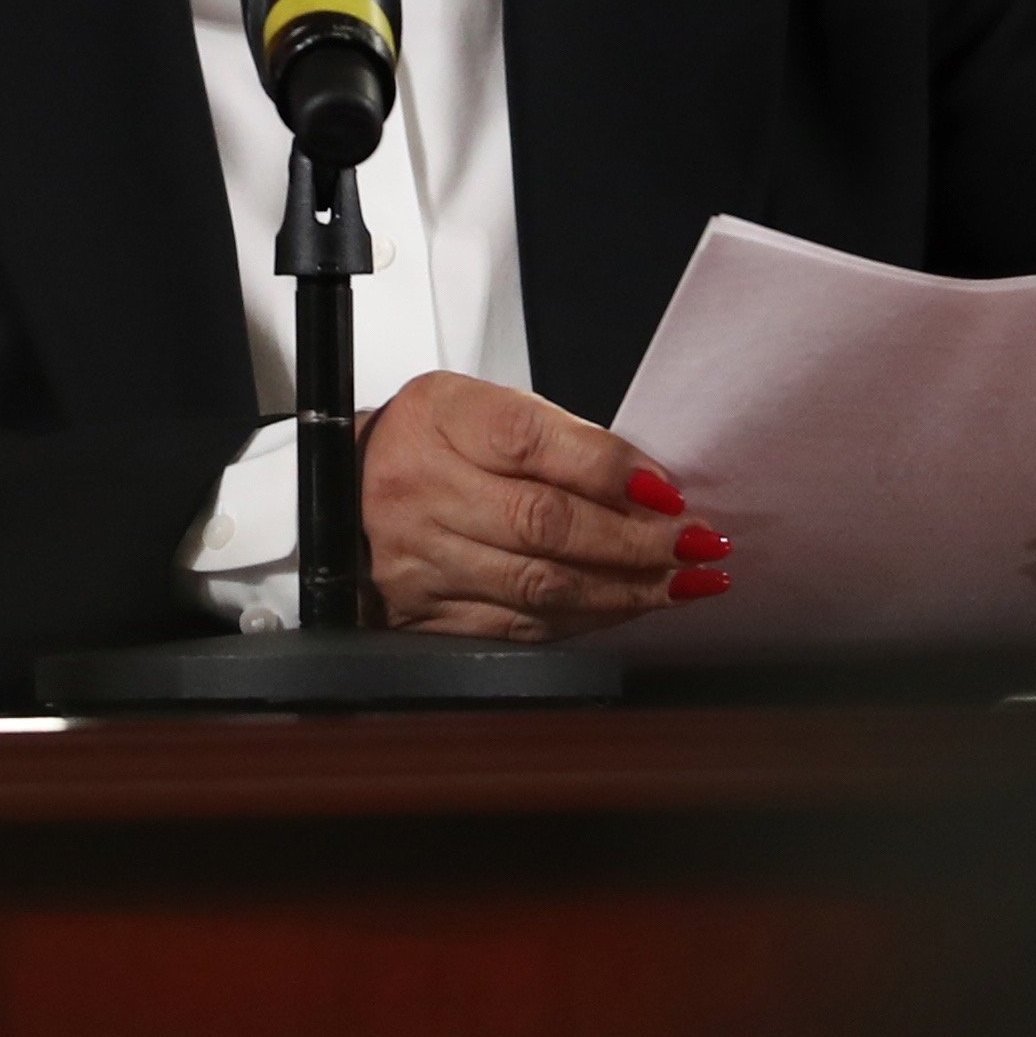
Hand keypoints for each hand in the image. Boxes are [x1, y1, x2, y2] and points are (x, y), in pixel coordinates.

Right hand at [360, 369, 733, 639]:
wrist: (339, 492)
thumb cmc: (427, 443)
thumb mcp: (481, 408)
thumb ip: (561, 439)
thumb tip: (650, 485)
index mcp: (440, 418)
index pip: (533, 442)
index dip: (611, 470)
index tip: (671, 491)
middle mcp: (421, 489)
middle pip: (543, 523)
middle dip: (635, 541)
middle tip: (696, 545)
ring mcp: (419, 559)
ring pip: (538, 586)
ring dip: (624, 590)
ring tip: (682, 583)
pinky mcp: (424, 615)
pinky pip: (519, 628)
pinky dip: (584, 621)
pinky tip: (625, 609)